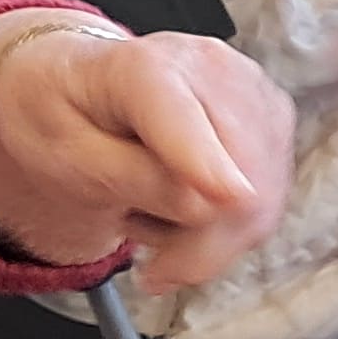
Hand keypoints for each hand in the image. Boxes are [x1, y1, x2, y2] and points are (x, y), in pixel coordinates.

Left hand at [0, 14, 290, 287]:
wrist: (80, 87)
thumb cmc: (64, 116)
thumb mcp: (63, 156)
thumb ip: (128, 177)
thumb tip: (205, 204)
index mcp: (141, 65)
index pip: (180, 115)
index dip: (207, 162)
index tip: (230, 199)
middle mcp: (210, 67)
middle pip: (236, 176)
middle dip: (198, 245)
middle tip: (152, 273)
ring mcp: (250, 91)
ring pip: (261, 200)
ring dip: (211, 241)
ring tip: (157, 222)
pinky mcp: (273, 119)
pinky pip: (267, 202)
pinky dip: (229, 228)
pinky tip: (186, 209)